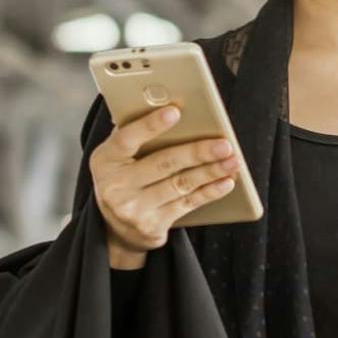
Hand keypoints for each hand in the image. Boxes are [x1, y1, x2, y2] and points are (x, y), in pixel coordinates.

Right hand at [89, 106, 240, 269]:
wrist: (115, 229)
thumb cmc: (123, 179)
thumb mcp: (117, 157)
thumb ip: (135, 136)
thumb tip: (170, 109)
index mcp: (105, 160)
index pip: (126, 139)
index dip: (150, 125)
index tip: (175, 111)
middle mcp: (116, 186)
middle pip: (163, 164)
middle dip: (197, 152)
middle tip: (224, 144)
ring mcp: (133, 209)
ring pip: (180, 185)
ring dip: (210, 171)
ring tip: (232, 161)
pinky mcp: (152, 226)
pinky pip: (187, 204)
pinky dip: (209, 192)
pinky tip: (225, 182)